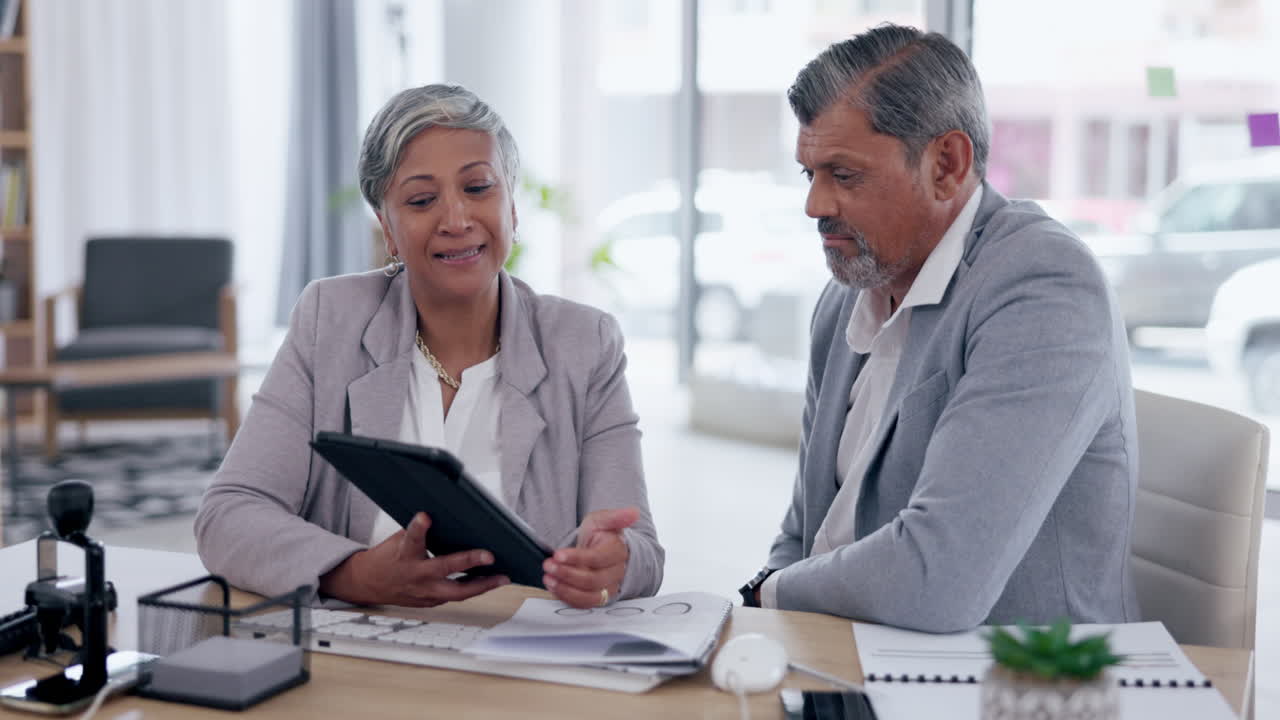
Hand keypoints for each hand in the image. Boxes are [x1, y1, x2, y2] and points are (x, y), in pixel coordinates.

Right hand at [320, 512, 508, 606]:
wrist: (368, 584)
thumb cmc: (388, 557)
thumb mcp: (399, 539)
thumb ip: (420, 531)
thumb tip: (446, 516)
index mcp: (404, 554)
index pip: (411, 539)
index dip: (419, 528)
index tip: (425, 517)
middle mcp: (415, 574)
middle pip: (442, 569)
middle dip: (467, 562)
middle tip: (488, 556)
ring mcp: (424, 591)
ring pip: (456, 592)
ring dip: (482, 585)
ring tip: (502, 578)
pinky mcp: (430, 602)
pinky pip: (456, 596)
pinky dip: (473, 589)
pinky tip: (490, 582)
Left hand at [542, 507, 638, 608]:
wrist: (597, 549)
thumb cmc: (598, 535)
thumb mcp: (600, 521)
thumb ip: (615, 516)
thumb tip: (634, 512)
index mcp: (618, 551)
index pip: (598, 558)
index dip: (577, 558)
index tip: (558, 554)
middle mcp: (617, 572)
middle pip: (593, 580)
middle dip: (567, 573)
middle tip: (548, 565)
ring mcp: (609, 588)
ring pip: (589, 595)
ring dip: (566, 588)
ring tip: (548, 578)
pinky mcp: (599, 598)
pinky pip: (584, 604)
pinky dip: (568, 597)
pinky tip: (554, 586)